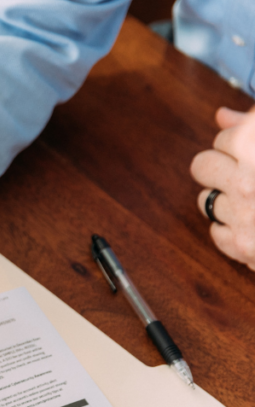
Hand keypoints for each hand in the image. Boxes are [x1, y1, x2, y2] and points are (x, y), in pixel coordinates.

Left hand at [192, 106, 254, 269]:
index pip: (224, 137)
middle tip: (250, 174)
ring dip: (226, 199)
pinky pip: (215, 231)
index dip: (242, 143)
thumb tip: (221, 115)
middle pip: (201, 166)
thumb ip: (252, 124)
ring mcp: (244, 216)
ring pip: (205, 199)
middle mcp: (248, 180)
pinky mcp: (242, 246)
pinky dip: (232, 229)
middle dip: (222, 167)